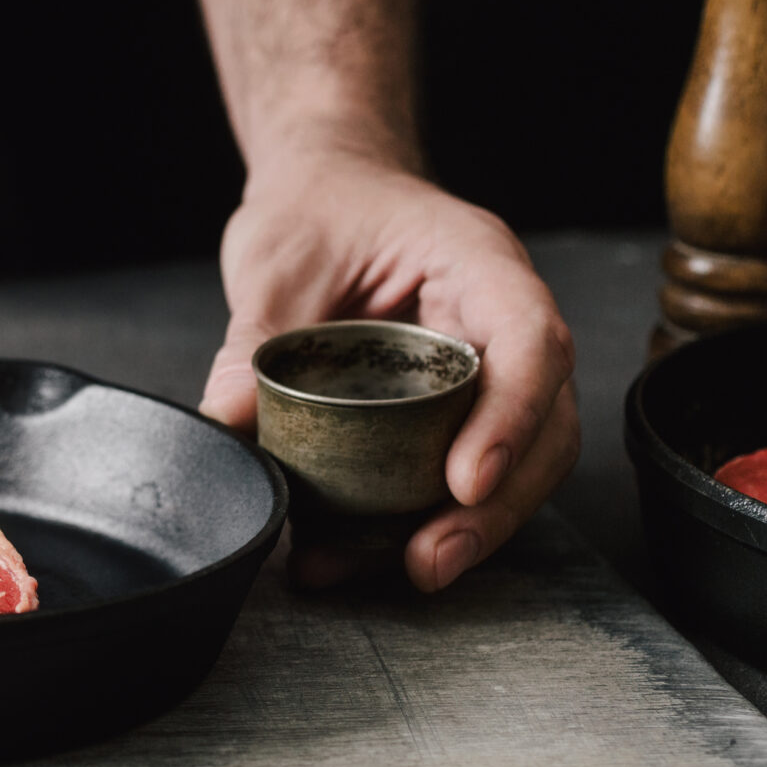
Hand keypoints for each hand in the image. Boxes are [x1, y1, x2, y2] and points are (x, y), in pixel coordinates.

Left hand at [201, 151, 579, 591]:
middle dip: (496, 505)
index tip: (464, 483)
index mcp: (475, 261)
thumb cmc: (317, 208)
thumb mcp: (277, 262)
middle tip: (428, 561)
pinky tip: (364, 558)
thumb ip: (255, 340)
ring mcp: (488, 366)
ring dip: (472, 528)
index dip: (510, 417)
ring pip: (520, 461)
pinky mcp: (457, 408)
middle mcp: (499, 317)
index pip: (529, 339)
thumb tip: (223, 418)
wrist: (324, 193)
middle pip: (543, 421)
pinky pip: (463, 471)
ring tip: (405, 572)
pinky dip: (425, 519)